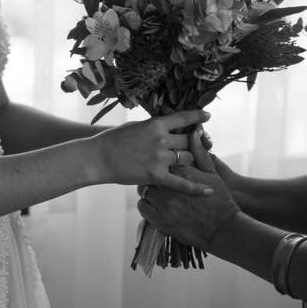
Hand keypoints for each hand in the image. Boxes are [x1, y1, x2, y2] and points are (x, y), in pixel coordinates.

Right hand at [92, 110, 212, 196]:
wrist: (98, 158)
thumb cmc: (113, 140)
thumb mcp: (135, 126)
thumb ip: (153, 127)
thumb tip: (166, 126)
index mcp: (155, 124)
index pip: (183, 118)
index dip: (198, 117)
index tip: (207, 116)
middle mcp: (161, 140)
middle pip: (188, 141)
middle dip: (190, 143)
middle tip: (190, 146)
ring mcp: (159, 158)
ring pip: (186, 158)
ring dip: (187, 160)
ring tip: (185, 162)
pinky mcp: (155, 176)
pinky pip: (181, 183)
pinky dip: (196, 188)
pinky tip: (208, 191)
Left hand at [137, 128, 240, 251]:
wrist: (221, 228)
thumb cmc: (219, 198)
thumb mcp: (211, 172)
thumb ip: (199, 151)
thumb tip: (194, 131)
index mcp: (181, 170)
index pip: (162, 156)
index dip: (160, 158)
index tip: (162, 161)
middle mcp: (169, 185)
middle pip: (149, 171)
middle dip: (151, 172)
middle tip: (156, 175)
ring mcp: (163, 203)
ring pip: (143, 189)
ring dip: (148, 188)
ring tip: (156, 190)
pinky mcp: (159, 219)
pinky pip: (142, 206)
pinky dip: (146, 204)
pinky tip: (155, 203)